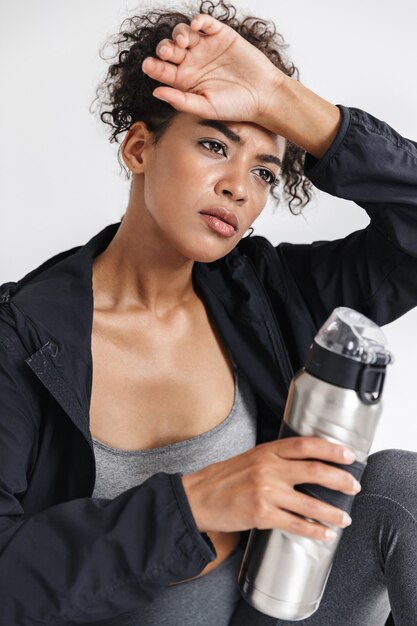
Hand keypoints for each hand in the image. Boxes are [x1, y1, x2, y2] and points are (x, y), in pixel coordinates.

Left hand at [141, 13, 284, 124]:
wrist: (263, 95)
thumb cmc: (235, 106)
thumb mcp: (205, 107)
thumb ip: (180, 101)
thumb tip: (155, 92)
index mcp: (184, 81)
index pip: (163, 70)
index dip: (153, 66)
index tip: (148, 65)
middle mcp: (192, 62)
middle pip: (169, 49)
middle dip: (165, 48)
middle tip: (167, 52)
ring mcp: (205, 47)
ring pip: (183, 33)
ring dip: (178, 34)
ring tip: (184, 42)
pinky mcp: (220, 35)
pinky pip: (205, 23)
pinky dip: (198, 21)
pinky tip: (196, 27)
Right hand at [181, 436, 359, 540]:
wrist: (197, 498)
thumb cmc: (223, 478)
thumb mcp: (250, 458)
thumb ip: (275, 458)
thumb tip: (305, 463)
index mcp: (267, 451)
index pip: (306, 445)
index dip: (331, 449)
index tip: (348, 455)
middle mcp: (268, 468)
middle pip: (315, 471)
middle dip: (340, 480)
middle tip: (354, 486)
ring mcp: (265, 492)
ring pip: (310, 502)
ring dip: (332, 512)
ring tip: (345, 518)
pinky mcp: (261, 514)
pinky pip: (296, 523)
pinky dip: (314, 531)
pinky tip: (324, 534)